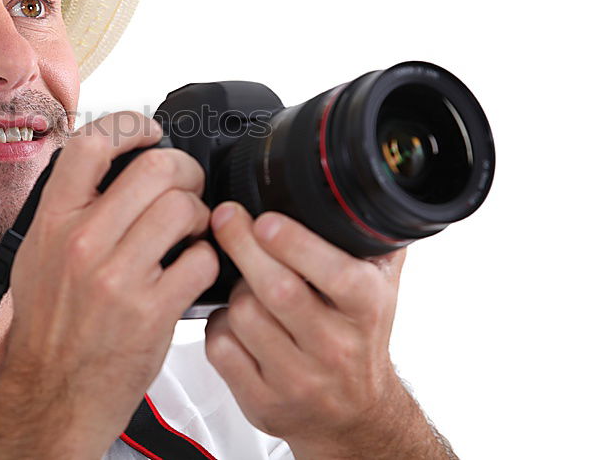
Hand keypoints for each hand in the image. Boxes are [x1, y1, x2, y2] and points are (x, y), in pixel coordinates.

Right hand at [0, 112, 218, 458]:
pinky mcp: (152, 311)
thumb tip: (107, 164)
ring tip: (191, 231)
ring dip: (199, 215)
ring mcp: (118, 277)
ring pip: (184, 209)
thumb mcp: (36, 254)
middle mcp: (82, 243)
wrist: (51, 392)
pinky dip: (207, 259)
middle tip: (187, 185)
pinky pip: (201, 260)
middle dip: (184, 170)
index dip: (130, 127)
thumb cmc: (48, 326)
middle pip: (155, 168)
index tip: (149, 132)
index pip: (91, 144)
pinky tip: (193, 268)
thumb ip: (67, 208)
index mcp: (52, 221)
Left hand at [205, 202, 450, 457]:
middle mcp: (335, 347)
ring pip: (242, 315)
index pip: (334, 273)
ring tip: (243, 282)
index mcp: (367, 308)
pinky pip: (221, 349)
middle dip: (242, 245)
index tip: (264, 219)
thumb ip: (371, 237)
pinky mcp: (263, 402)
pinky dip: (218, 326)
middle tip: (225, 217)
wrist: (355, 415)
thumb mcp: (381, 287)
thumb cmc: (359, 339)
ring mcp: (298, 378)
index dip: (294, 243)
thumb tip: (357, 183)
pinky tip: (233, 320)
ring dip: (232, 289)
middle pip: (276, 289)